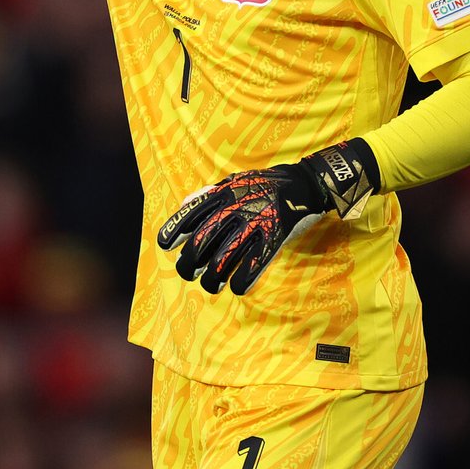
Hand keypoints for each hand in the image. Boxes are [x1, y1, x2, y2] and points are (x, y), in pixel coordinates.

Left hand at [156, 140, 377, 295]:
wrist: (305, 182)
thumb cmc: (265, 185)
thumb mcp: (235, 181)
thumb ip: (209, 193)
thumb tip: (183, 204)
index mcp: (224, 193)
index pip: (192, 213)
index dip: (175, 229)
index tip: (164, 245)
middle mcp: (236, 206)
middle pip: (203, 239)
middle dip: (190, 261)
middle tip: (187, 273)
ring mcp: (256, 221)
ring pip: (226, 256)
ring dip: (213, 277)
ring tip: (210, 286)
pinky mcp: (275, 234)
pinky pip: (255, 261)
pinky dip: (243, 278)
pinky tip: (237, 287)